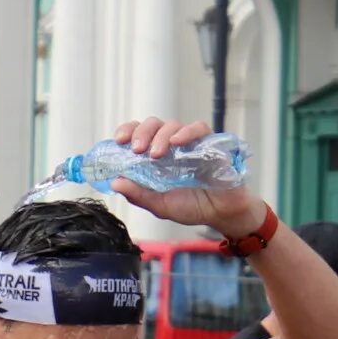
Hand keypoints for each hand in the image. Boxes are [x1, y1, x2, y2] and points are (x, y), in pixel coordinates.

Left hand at [107, 117, 266, 240]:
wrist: (221, 214)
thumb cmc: (191, 207)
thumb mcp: (160, 205)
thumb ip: (139, 195)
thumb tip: (115, 182)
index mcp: (156, 157)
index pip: (138, 134)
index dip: (128, 131)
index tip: (119, 140)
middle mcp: (171, 146)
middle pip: (153, 124)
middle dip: (141, 132)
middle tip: (137, 149)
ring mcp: (191, 143)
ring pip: (172, 125)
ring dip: (160, 136)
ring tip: (156, 154)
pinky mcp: (210, 143)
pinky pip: (199, 128)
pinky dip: (186, 132)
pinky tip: (177, 142)